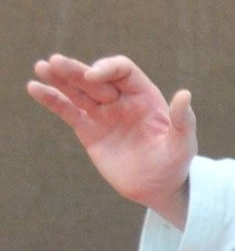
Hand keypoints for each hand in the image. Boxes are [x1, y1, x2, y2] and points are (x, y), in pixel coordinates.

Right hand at [27, 54, 194, 227]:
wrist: (158, 188)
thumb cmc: (175, 164)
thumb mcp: (183, 144)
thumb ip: (183, 121)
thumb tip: (184, 94)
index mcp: (144, 96)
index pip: (123, 71)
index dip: (108, 69)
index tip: (93, 78)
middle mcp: (121, 100)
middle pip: (95, 78)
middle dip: (76, 70)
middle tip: (56, 62)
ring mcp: (103, 114)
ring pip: (78, 91)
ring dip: (60, 78)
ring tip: (42, 67)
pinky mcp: (88, 130)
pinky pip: (67, 110)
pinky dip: (51, 99)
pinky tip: (34, 88)